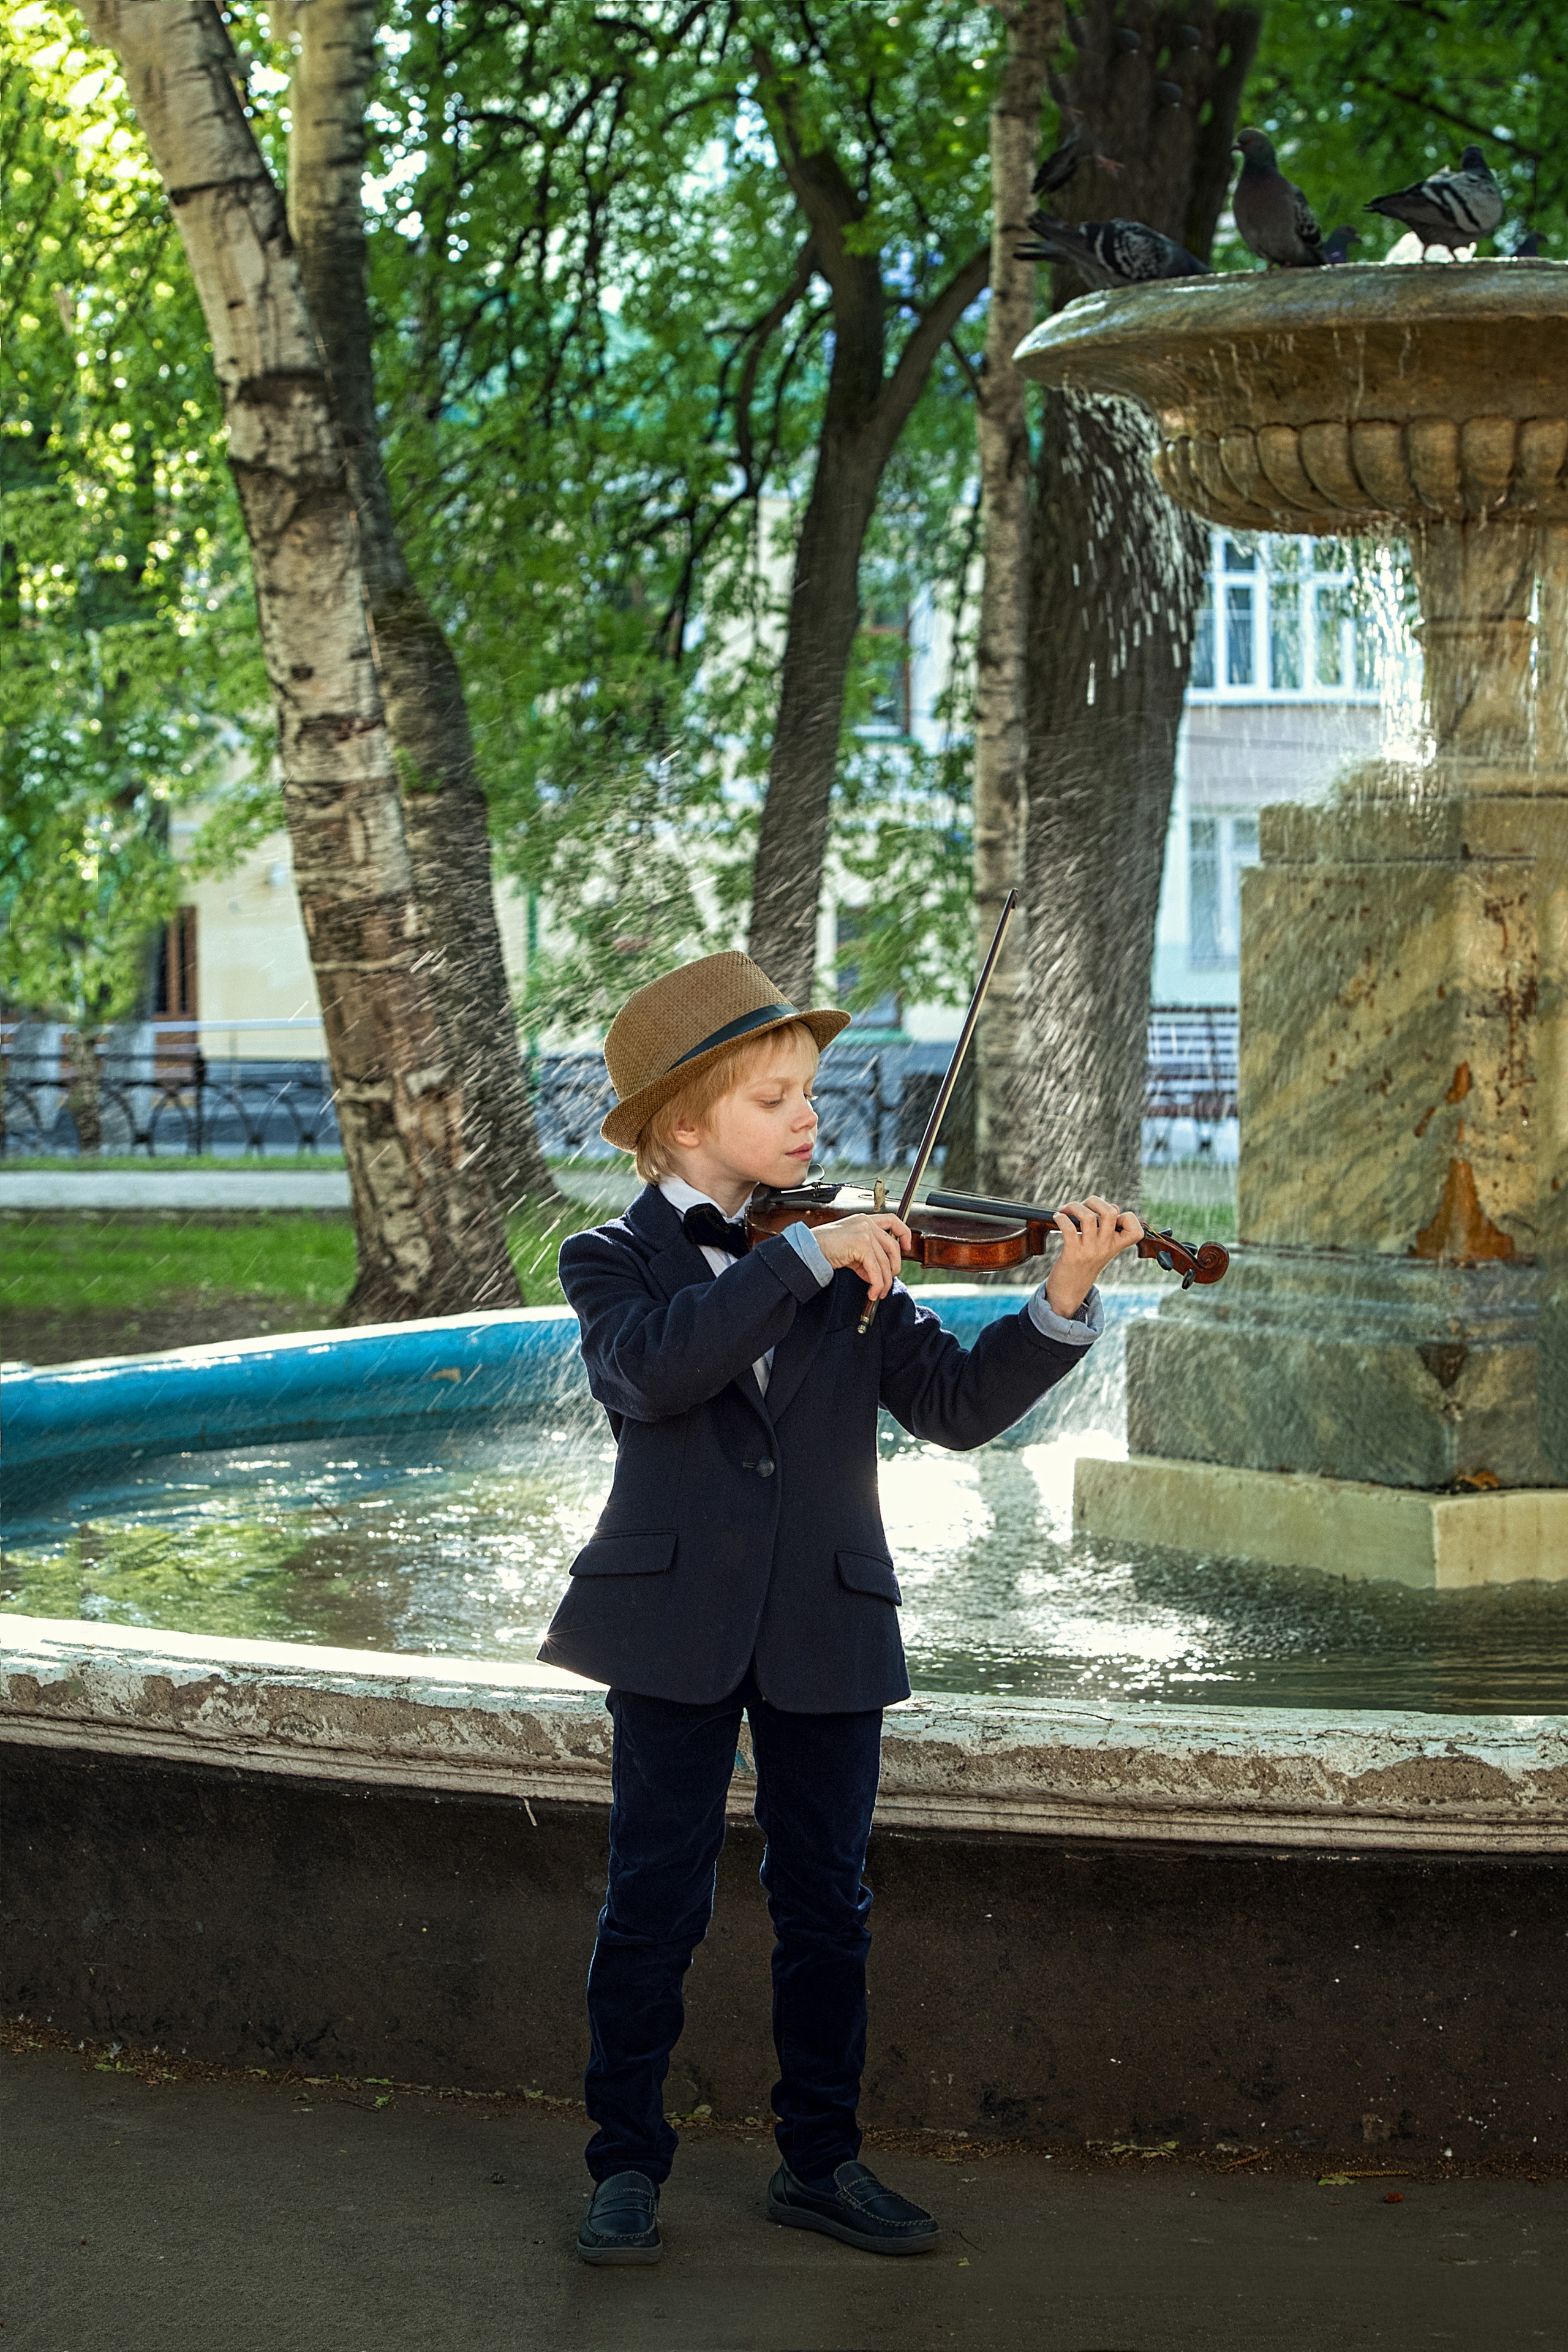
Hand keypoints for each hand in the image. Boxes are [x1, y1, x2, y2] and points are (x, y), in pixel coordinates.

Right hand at [810, 1212, 911, 1301]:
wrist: (807, 1251)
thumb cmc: (824, 1250)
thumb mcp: (850, 1251)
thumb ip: (866, 1257)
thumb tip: (878, 1275)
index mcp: (864, 1220)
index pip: (892, 1220)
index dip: (904, 1233)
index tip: (907, 1247)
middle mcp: (866, 1223)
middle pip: (893, 1247)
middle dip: (893, 1268)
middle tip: (887, 1284)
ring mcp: (864, 1231)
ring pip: (885, 1262)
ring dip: (884, 1282)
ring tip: (877, 1293)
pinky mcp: (861, 1243)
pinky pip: (876, 1269)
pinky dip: (877, 1284)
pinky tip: (872, 1292)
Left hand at [1043, 1194, 1145, 1320]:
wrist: (1069, 1291)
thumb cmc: (1084, 1265)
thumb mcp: (1102, 1248)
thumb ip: (1110, 1229)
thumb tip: (1114, 1207)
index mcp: (1116, 1245)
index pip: (1135, 1228)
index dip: (1127, 1216)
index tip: (1113, 1215)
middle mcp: (1105, 1247)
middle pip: (1109, 1212)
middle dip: (1094, 1201)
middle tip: (1083, 1206)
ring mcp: (1090, 1250)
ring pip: (1088, 1217)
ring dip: (1074, 1207)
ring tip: (1067, 1210)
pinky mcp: (1073, 1253)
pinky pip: (1068, 1228)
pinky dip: (1061, 1218)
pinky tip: (1057, 1218)